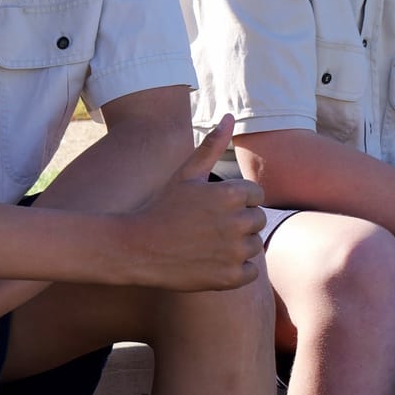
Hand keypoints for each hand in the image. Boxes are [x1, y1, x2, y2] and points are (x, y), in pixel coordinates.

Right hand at [124, 115, 266, 290]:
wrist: (137, 248)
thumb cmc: (163, 207)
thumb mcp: (187, 174)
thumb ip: (213, 145)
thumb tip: (230, 116)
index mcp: (231, 193)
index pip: (256, 196)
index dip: (236, 202)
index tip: (212, 209)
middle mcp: (237, 221)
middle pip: (257, 221)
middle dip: (238, 223)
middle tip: (207, 228)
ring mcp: (234, 251)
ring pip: (254, 246)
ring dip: (237, 247)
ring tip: (207, 245)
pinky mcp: (230, 278)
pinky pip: (251, 272)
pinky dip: (236, 271)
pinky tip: (211, 263)